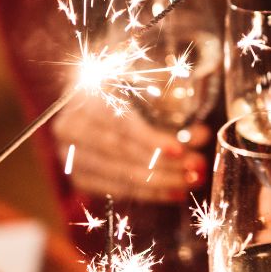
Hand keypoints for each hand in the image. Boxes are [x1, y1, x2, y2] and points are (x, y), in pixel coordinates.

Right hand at [52, 94, 207, 202]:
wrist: (92, 94)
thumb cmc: (127, 81)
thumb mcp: (147, 77)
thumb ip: (172, 104)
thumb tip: (201, 136)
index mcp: (84, 91)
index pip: (117, 121)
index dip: (149, 138)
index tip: (178, 150)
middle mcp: (70, 125)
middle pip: (120, 151)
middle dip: (164, 163)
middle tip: (197, 167)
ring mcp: (69, 155)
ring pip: (120, 175)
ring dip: (162, 182)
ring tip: (193, 181)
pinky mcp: (79, 177)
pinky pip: (117, 191)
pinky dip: (149, 194)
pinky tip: (175, 193)